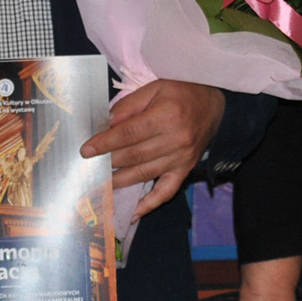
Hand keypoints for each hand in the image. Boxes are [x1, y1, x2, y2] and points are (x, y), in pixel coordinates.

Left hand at [79, 80, 225, 217]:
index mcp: (166, 115)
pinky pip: (166, 191)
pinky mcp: (185, 170)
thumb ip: (129, 106)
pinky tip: (132, 213)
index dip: (105, 143)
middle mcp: (175, 140)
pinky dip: (149, 205)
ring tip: (100, 185)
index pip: (128, 134)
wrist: (215, 105)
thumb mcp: (155, 88)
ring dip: (119, 182)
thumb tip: (106, 124)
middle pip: (134, 156)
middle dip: (108, 162)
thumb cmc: (182, 93)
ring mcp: (181, 158)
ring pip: (144, 174)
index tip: (86, 150)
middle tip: (89, 166)